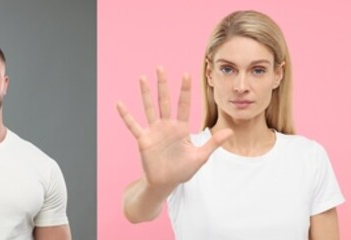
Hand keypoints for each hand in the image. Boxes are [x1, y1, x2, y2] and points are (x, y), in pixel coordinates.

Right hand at [116, 67, 232, 188]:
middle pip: (165, 101)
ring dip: (146, 94)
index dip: (185, 90)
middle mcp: (167, 125)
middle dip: (163, 85)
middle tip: (161, 67)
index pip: (184, 104)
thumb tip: (231, 132)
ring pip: (149, 108)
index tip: (186, 74)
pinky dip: (126, 115)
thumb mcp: (200, 157)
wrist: (165, 183)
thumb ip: (213, 143)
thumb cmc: (182, 170)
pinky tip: (120, 104)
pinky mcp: (143, 139)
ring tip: (143, 78)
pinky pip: (133, 125)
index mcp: (181, 128)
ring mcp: (154, 131)